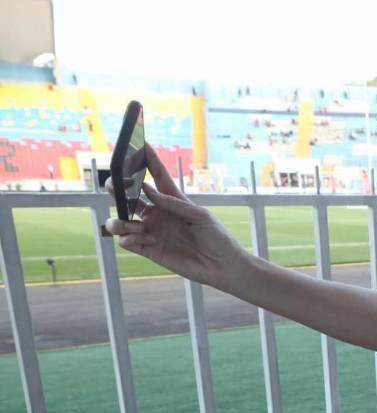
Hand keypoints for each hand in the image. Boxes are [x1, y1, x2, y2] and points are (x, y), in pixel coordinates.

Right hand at [104, 144, 248, 289]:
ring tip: (138, 227)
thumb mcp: (199, 215)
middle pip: (128, 197)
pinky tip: (150, 241)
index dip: (149, 160)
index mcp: (172, 201)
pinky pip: (127, 242)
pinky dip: (131, 239)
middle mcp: (157, 214)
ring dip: (120, 221)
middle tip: (115, 187)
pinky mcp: (149, 250)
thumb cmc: (217, 237)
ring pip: (120, 220)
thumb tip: (147, 188)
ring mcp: (152, 231)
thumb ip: (173, 202)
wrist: (223, 266)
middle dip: (116, 189)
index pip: (156, 176)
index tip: (141, 144)